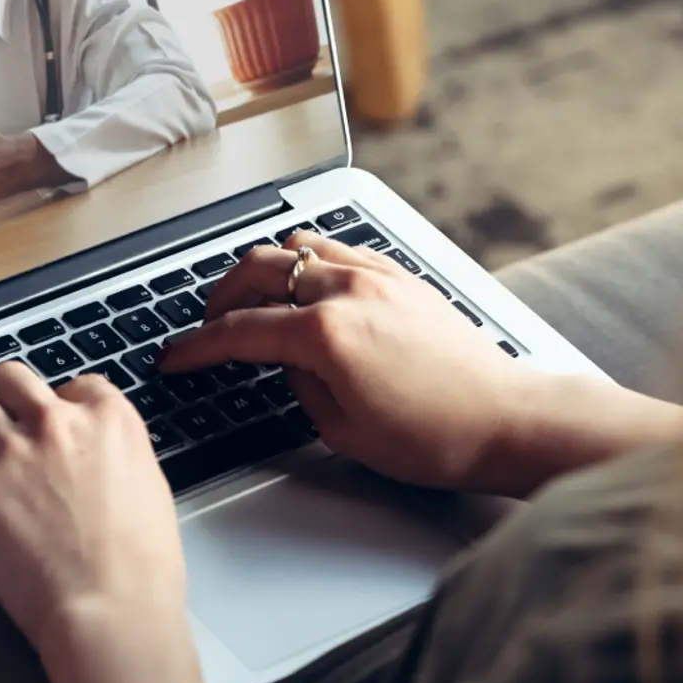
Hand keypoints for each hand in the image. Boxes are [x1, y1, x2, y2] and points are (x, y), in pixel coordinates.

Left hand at [0, 362, 186, 659]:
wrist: (111, 610)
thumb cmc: (140, 570)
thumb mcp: (149, 490)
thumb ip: (115, 458)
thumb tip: (95, 460)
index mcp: (110, 420)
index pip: (75, 384)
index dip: (59, 405)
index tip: (51, 425)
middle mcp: (57, 424)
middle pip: (11, 378)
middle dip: (3, 399)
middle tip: (0, 423)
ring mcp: (12, 452)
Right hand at [156, 232, 547, 492]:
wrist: (506, 421)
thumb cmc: (438, 436)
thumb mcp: (343, 430)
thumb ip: (301, 385)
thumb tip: (287, 362)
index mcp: (327, 334)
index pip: (239, 330)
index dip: (197, 347)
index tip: (175, 355)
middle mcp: (350, 291)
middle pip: (259, 269)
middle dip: (220, 296)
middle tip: (207, 325)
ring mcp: (380, 276)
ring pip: (298, 246)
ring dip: (265, 269)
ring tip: (252, 299)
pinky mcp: (404, 276)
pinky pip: (339, 249)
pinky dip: (309, 261)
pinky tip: (307, 286)